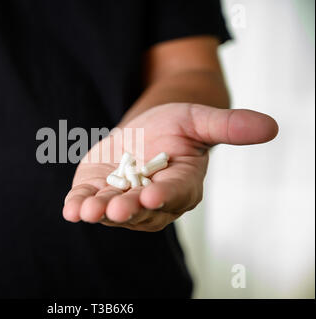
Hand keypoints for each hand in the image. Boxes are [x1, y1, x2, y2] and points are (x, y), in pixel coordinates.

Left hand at [63, 103, 277, 231]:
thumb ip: (227, 126)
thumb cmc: (174, 126)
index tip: (153, 196)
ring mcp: (123, 199)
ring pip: (112, 210)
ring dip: (100, 212)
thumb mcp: (198, 119)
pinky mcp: (98, 193)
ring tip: (87, 211)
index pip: (176, 193)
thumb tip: (270, 126)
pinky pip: (88, 203)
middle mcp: (153, 200)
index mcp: (182, 184)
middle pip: (142, 209)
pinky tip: (70, 209)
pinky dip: (78, 206)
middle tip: (117, 209)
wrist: (143, 134)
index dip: (165, 195)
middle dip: (129, 209)